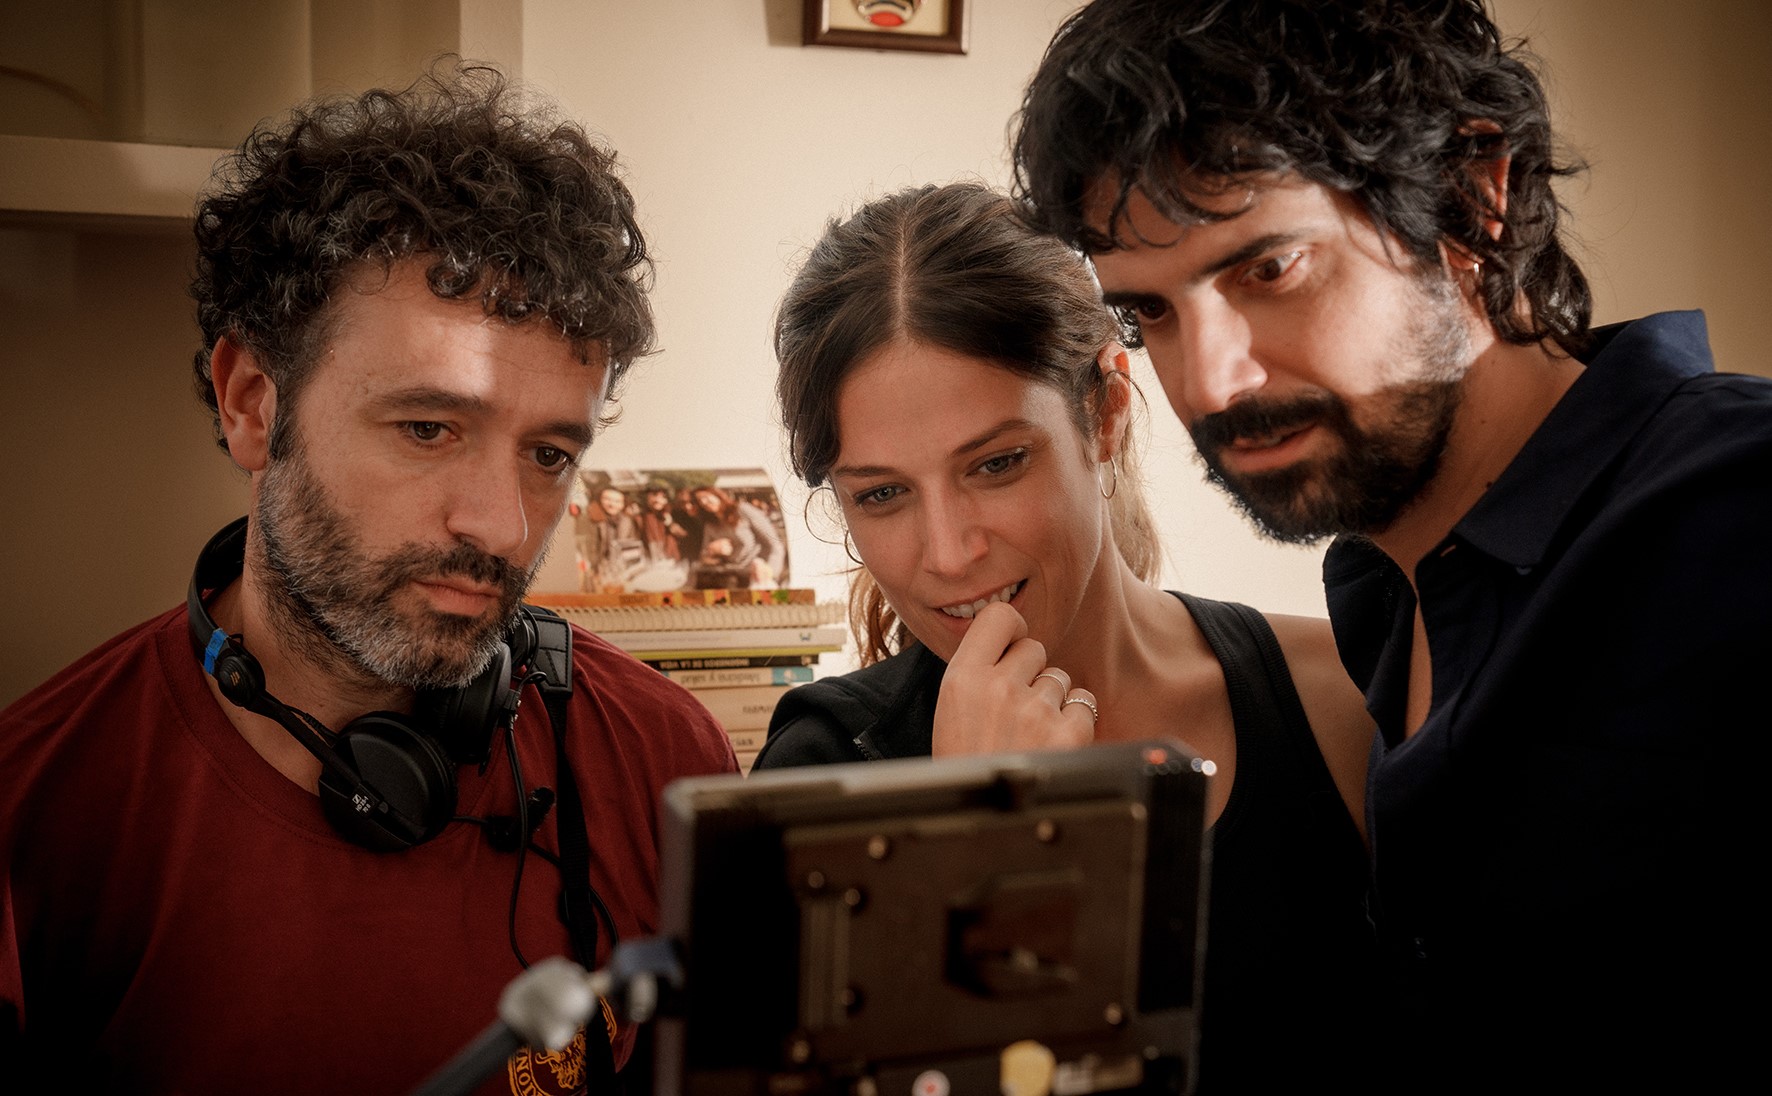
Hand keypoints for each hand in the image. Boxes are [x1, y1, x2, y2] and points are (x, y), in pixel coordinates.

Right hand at [931, 601, 1097, 756]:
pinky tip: (1051, 743)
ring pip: (1060, 678)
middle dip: (1029, 672)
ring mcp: (1035, 709)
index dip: (1011, 630)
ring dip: (1050, 700)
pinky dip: (1073, 722)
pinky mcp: (1067, 733)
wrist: (981, 822)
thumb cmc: (965, 764)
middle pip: (1034, 648)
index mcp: (962, 678)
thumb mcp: (950, 710)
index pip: (999, 616)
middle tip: (1013, 708)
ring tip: (1028, 733)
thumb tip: (1011, 638)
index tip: (1010, 646)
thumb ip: (978, 671)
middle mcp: (999, 686)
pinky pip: (1083, 704)